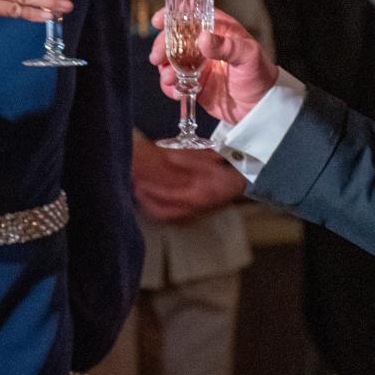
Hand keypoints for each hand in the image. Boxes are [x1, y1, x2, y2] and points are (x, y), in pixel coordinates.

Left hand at [131, 137, 246, 222]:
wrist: (239, 186)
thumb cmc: (223, 174)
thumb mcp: (206, 162)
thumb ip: (185, 160)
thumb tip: (166, 156)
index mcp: (194, 197)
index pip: (166, 196)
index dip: (150, 190)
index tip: (137, 182)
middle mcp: (192, 210)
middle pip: (161, 213)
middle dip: (145, 203)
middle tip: (135, 190)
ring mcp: (192, 216)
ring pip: (165, 217)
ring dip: (150, 208)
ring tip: (140, 195)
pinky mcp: (192, 217)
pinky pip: (171, 217)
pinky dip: (159, 211)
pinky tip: (152, 202)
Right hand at [149, 7, 277, 124]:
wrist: (260, 106)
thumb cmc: (259, 75)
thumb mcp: (248, 56)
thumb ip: (227, 47)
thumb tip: (203, 39)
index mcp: (218, 28)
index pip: (192, 13)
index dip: (172, 13)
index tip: (159, 21)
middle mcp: (204, 43)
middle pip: (174, 37)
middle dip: (162, 46)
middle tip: (158, 58)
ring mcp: (196, 63)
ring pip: (170, 60)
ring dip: (165, 68)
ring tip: (170, 79)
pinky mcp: (192, 82)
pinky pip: (174, 82)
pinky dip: (170, 86)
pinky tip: (178, 92)